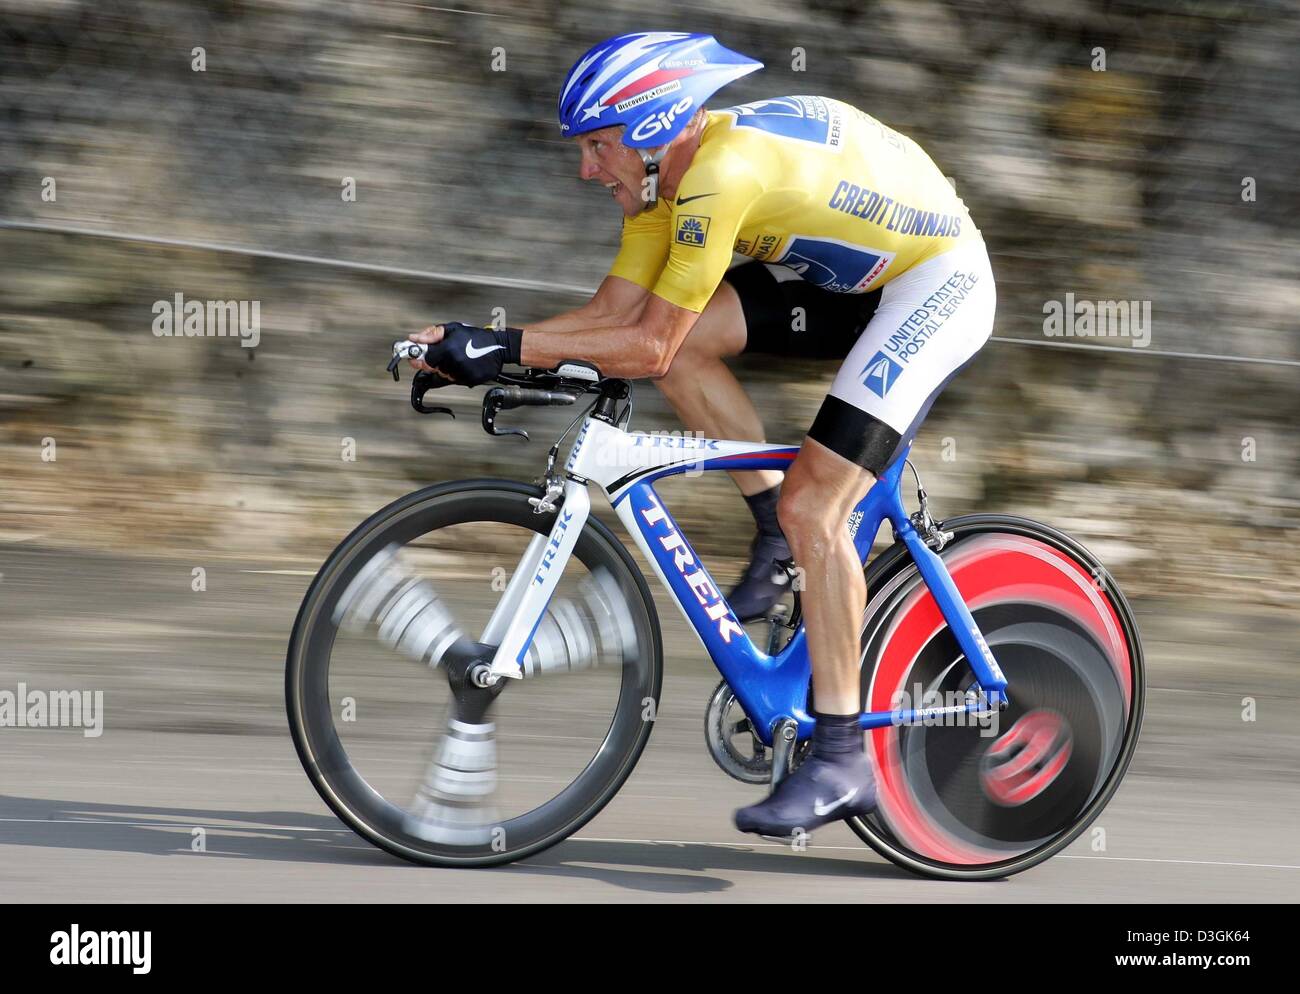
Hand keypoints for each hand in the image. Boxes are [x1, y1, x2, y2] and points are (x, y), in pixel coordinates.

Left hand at [406, 322, 522, 385]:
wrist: (499, 347)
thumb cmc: (477, 337)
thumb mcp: (453, 329)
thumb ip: (431, 334)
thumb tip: (415, 338)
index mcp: (448, 350)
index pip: (424, 360)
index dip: (418, 359)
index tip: (414, 357)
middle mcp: (454, 364)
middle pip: (433, 368)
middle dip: (435, 361)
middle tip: (445, 352)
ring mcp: (462, 374)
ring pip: (444, 375)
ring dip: (446, 367)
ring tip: (458, 356)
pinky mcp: (469, 381)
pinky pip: (455, 379)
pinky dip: (457, 373)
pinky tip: (465, 363)